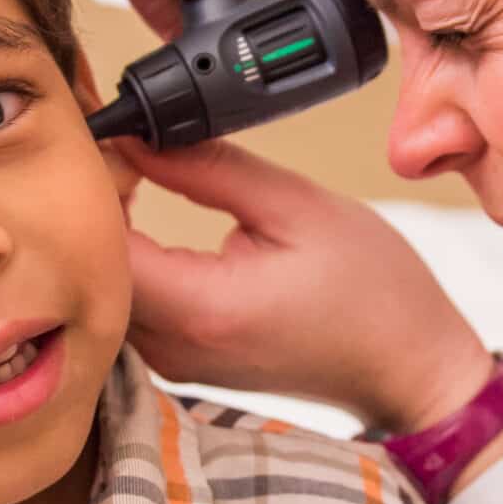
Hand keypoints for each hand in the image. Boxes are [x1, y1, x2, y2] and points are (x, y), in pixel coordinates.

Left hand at [120, 137, 496, 434]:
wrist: (409, 366)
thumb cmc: (373, 291)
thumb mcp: (297, 205)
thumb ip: (208, 167)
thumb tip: (137, 137)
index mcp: (202, 308)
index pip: (101, 242)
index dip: (94, 184)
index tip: (114, 141)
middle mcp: (175, 347)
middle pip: (93, 269)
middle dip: (95, 204)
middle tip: (120, 151)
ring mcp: (174, 363)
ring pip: (106, 289)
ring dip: (110, 233)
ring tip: (135, 180)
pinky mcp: (181, 362)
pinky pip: (130, 307)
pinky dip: (131, 261)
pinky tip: (149, 222)